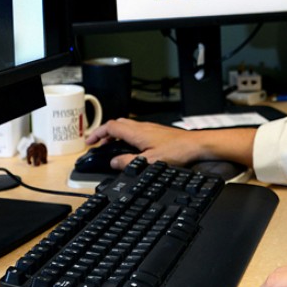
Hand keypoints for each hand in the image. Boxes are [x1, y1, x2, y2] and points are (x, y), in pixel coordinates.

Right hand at [86, 118, 201, 168]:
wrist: (195, 145)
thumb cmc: (177, 151)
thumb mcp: (149, 161)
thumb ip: (129, 162)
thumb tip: (113, 162)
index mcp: (136, 132)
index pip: (110, 127)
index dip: (97, 133)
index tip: (90, 142)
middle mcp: (142, 127)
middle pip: (117, 124)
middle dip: (104, 133)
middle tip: (98, 144)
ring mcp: (150, 128)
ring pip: (126, 126)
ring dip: (115, 134)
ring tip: (111, 146)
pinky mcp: (157, 132)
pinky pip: (136, 130)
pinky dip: (126, 136)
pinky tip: (130, 146)